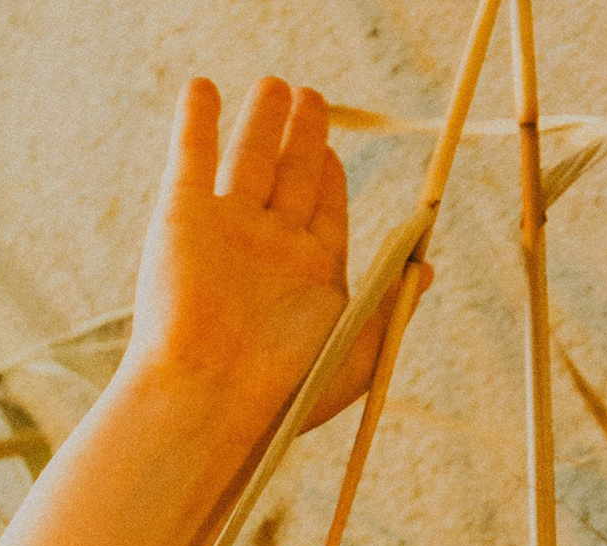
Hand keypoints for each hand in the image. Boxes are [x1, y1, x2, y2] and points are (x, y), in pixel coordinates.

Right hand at [117, 76, 422, 438]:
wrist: (210, 402)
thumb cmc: (286, 391)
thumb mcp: (360, 351)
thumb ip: (392, 304)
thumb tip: (425, 271)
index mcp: (308, 274)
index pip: (324, 207)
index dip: (329, 175)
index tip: (332, 150)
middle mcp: (267, 248)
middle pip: (290, 174)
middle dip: (303, 136)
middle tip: (311, 96)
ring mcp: (224, 230)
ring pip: (249, 157)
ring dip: (262, 119)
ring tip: (275, 83)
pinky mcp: (181, 218)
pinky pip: (191, 156)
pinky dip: (195, 121)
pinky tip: (202, 89)